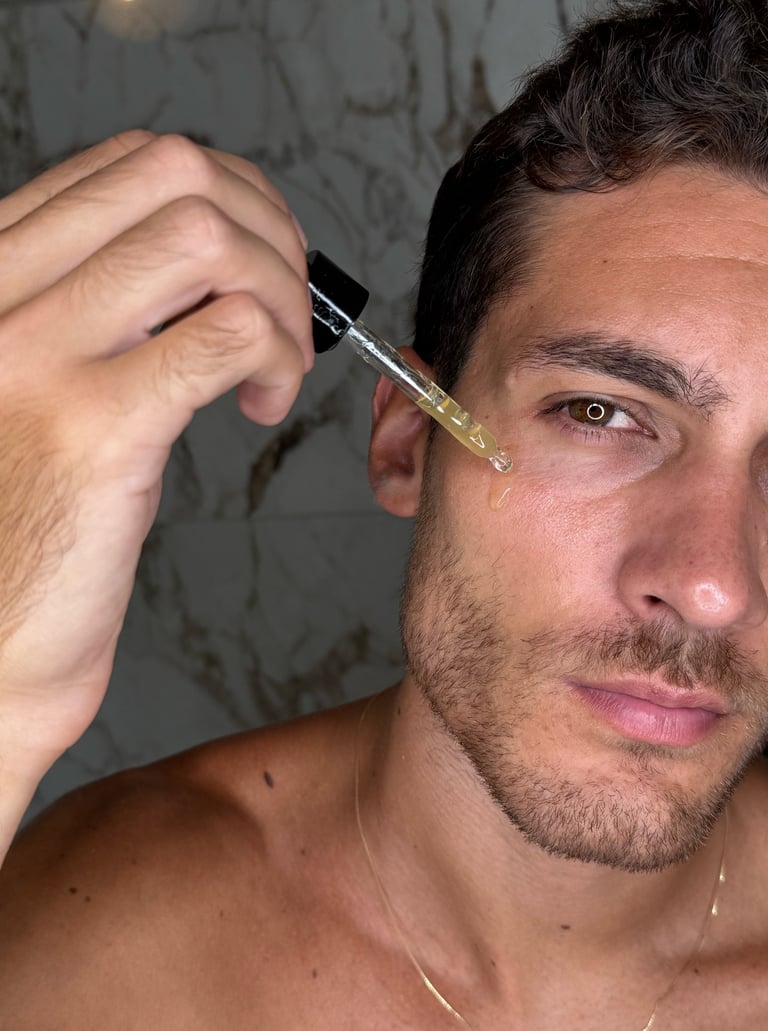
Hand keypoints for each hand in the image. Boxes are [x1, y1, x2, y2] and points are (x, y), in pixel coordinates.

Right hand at [0, 131, 310, 782]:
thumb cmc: (35, 515)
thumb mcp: (50, 381)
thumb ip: (104, 306)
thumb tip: (212, 260)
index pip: (128, 163)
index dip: (230, 192)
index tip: (266, 254)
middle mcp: (4, 296)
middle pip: (175, 175)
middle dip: (268, 229)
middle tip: (288, 306)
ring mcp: (42, 353)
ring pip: (207, 240)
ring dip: (278, 294)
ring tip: (278, 365)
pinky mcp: (95, 425)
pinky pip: (225, 333)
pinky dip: (277, 357)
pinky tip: (264, 403)